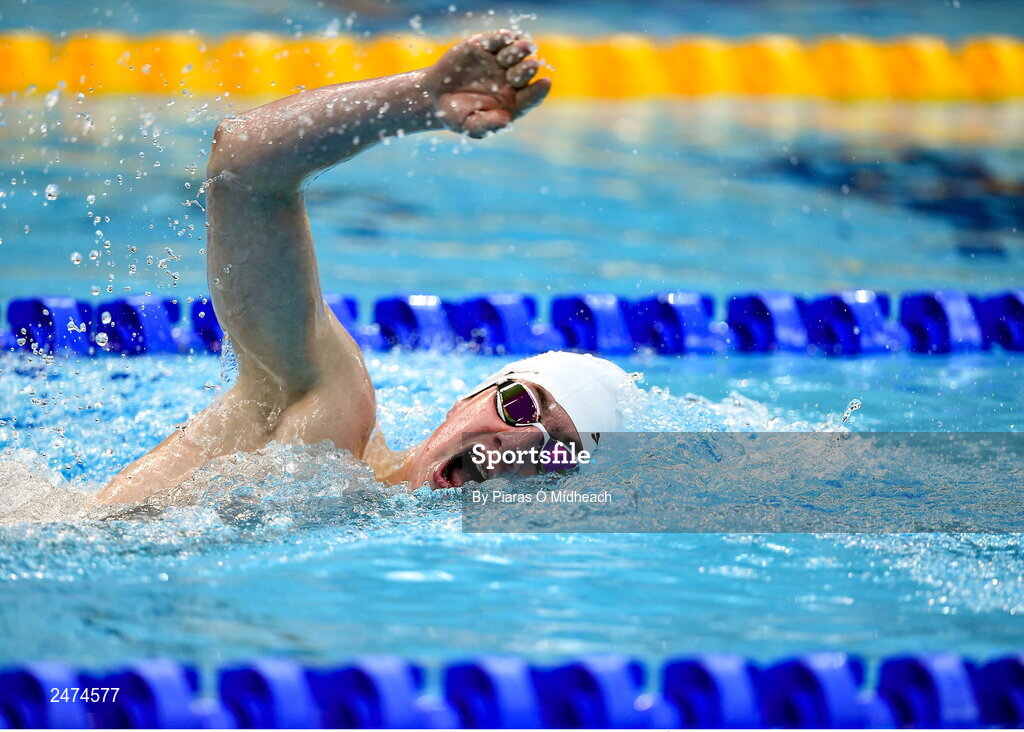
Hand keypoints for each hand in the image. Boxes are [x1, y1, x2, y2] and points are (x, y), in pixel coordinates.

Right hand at [427, 30, 550, 138]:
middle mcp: (511, 81)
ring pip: (517, 52)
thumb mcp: (470, 126)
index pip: (532, 96)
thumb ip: (488, 124)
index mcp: (514, 102)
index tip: (545, 83)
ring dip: (520, 50)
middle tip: (530, 66)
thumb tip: (506, 121)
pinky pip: (498, 39)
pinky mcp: (486, 46)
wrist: (435, 96)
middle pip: (526, 72)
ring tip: (523, 48)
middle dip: (528, 69)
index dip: (539, 90)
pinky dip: (503, 37)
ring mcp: (499, 62)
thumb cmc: (457, 116)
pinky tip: (507, 37)